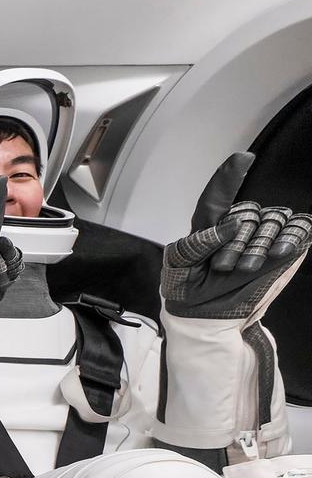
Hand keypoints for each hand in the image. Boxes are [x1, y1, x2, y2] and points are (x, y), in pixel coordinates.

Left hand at [162, 152, 311, 322]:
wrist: (208, 319)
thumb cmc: (189, 291)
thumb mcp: (178, 267)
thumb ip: (196, 242)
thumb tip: (230, 226)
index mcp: (209, 225)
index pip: (217, 195)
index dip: (229, 176)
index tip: (243, 158)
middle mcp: (239, 225)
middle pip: (248, 211)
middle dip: (238, 239)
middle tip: (224, 266)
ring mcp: (264, 236)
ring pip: (273, 219)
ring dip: (261, 243)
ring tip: (246, 268)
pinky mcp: (286, 249)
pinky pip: (299, 228)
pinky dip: (291, 236)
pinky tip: (278, 252)